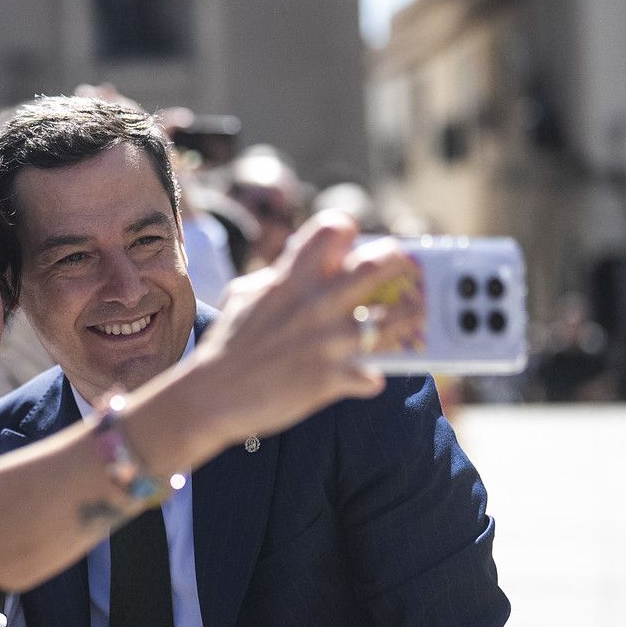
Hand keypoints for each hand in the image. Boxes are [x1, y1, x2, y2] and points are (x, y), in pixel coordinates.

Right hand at [192, 211, 425, 445]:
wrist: (210, 397)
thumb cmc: (226, 344)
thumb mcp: (244, 295)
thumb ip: (278, 275)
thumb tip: (297, 263)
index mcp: (290, 278)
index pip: (331, 228)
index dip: (348, 232)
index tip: (354, 244)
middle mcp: (314, 304)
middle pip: (377, 264)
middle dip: (398, 262)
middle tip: (405, 270)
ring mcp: (327, 342)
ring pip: (393, 321)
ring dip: (408, 319)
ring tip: (415, 318)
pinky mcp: (330, 379)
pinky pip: (372, 376)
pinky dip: (371, 378)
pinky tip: (368, 379)